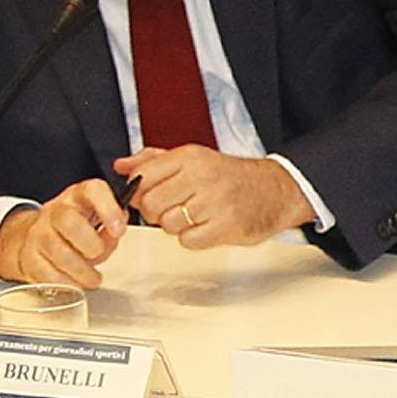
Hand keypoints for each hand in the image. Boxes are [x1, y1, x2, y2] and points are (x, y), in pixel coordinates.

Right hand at [0, 178, 127, 286]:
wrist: (35, 238)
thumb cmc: (76, 230)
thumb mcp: (98, 221)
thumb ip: (113, 226)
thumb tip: (118, 227)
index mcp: (78, 197)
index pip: (92, 190)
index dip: (108, 208)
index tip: (119, 230)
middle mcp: (56, 211)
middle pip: (69, 222)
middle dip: (91, 245)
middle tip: (97, 254)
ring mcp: (38, 233)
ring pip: (59, 253)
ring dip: (82, 271)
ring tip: (92, 277)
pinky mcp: (28, 257)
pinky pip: (47, 273)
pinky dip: (67, 282)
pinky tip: (75, 282)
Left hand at [117, 146, 310, 248]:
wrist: (275, 191)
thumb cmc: (231, 177)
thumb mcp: (193, 158)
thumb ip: (154, 160)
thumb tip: (121, 167)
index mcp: (189, 157)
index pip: (142, 176)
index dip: (138, 192)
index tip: (147, 195)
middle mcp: (201, 176)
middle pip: (150, 204)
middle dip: (155, 212)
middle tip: (172, 209)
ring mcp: (215, 202)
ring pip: (168, 225)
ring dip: (176, 227)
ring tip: (194, 217)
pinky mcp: (227, 226)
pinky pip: (189, 241)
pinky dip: (193, 239)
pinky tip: (206, 227)